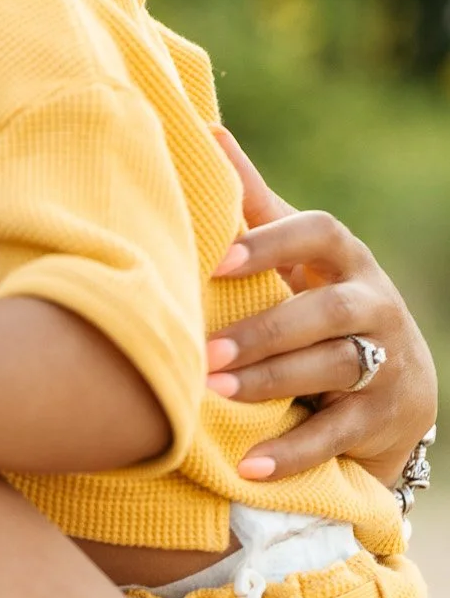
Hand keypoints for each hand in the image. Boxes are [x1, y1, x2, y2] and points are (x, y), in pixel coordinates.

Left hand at [206, 128, 436, 486]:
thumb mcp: (297, 259)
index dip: (274, 244)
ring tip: (215, 394)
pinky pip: (338, 434)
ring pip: (334, 368)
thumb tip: (208, 131)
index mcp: (345, 261)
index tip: (217, 264)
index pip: (321, 234)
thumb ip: (256, 205)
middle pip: (325, 312)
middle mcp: (373, 305)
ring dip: (272, 384)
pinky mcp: (382, 417)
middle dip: (264, 331)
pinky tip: (249, 467)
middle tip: (203, 351)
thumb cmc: (320, 305)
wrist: (394, 389)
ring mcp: (385, 361)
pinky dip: (294, 452)